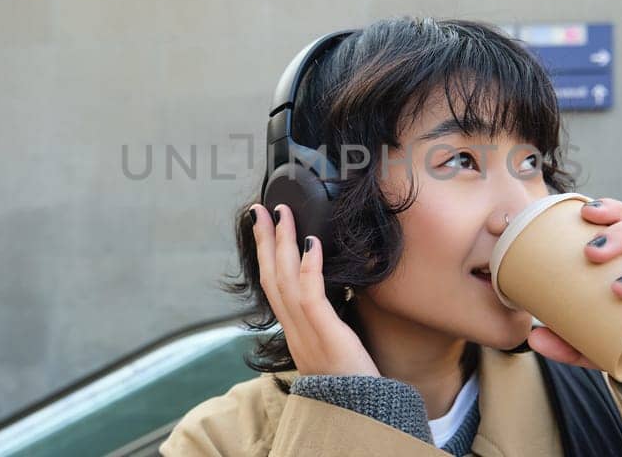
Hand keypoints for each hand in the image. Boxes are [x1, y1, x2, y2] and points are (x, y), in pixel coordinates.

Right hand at [251, 203, 379, 376]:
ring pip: (284, 279)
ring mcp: (305, 333)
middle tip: (260, 208)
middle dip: (264, 240)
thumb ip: (329, 322)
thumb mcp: (335, 346)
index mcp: (294, 333)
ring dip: (281, 242)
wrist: (362, 412)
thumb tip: (338, 293)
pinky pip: (310, 294)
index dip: (265, 256)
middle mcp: (293, 331)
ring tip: (282, 212)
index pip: (273, 287)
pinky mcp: (324, 334)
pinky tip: (310, 242)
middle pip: (270, 277)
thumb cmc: (355, 382)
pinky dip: (308, 266)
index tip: (264, 228)